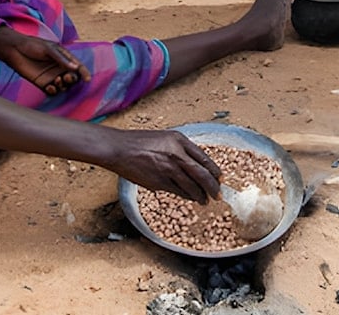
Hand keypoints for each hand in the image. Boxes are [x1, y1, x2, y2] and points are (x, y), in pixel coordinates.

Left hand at [0, 27, 91, 94]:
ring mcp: (51, 76)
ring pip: (63, 86)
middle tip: (66, 76)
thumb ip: (61, 59)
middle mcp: (59, 68)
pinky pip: (52, 91)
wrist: (15, 50)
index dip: (83, 73)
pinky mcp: (42, 84)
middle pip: (72, 78)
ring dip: (63, 85)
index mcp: (63, 58)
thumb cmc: (33, 45)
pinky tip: (50, 87)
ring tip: (57, 80)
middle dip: (72, 79)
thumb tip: (76, 68)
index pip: (77, 66)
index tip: (87, 79)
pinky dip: (54, 91)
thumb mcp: (48, 49)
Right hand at [101, 128, 220, 203]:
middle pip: (202, 175)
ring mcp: (168, 169)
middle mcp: (176, 154)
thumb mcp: (164, 138)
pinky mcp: (159, 183)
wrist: (119, 149)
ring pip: (192, 187)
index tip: (220, 178)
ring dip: (200, 196)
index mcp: (179, 140)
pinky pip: (179, 192)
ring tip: (204, 200)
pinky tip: (189, 198)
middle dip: (213, 187)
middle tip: (217, 194)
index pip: (204, 158)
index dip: (214, 171)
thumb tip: (195, 165)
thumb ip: (180, 149)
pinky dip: (186, 196)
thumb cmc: (139, 142)